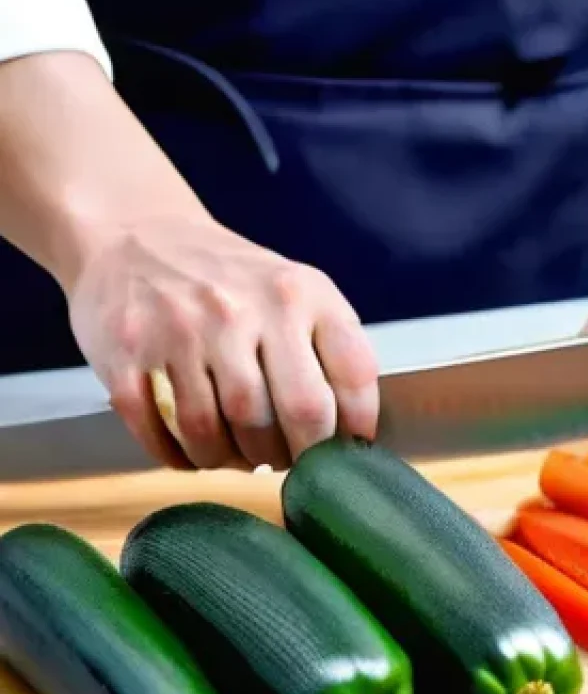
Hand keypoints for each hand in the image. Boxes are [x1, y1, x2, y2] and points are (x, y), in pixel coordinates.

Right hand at [65, 215, 378, 470]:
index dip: (355, 427)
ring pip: (220, 432)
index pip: (351, 374)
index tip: (345, 450)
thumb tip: (351, 434)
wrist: (138, 232)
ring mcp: (181, 330)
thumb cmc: (231, 280)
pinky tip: (192, 451)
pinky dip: (180, 456)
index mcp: (300, 293)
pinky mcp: (126, 352)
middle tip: (287, 460)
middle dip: (298, 455)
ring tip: (239, 456)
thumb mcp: (296, 289)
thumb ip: (330, 348)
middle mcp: (243, 308)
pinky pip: (158, 431)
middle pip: (295, 412)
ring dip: (234, 461)